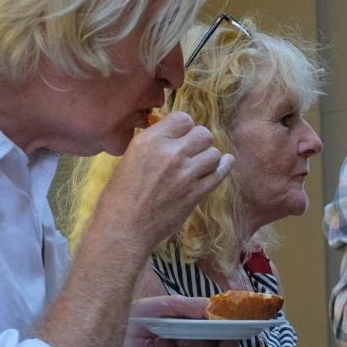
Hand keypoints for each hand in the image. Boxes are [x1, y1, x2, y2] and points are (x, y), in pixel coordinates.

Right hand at [95, 112, 234, 251]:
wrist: (124, 227)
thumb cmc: (120, 194)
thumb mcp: (131, 157)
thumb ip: (155, 143)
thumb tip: (174, 135)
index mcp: (150, 141)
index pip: (183, 118)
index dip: (185, 127)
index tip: (182, 136)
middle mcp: (171, 153)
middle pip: (203, 134)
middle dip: (200, 141)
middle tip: (192, 151)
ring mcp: (186, 173)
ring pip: (214, 153)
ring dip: (209, 157)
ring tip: (200, 164)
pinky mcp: (197, 193)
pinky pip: (220, 174)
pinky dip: (224, 167)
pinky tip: (225, 162)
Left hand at [120, 295, 239, 346]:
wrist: (118, 326)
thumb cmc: (147, 313)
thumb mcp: (172, 304)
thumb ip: (197, 307)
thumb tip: (219, 308)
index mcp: (205, 332)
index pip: (228, 341)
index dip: (232, 341)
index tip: (226, 339)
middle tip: (183, 337)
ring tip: (159, 340)